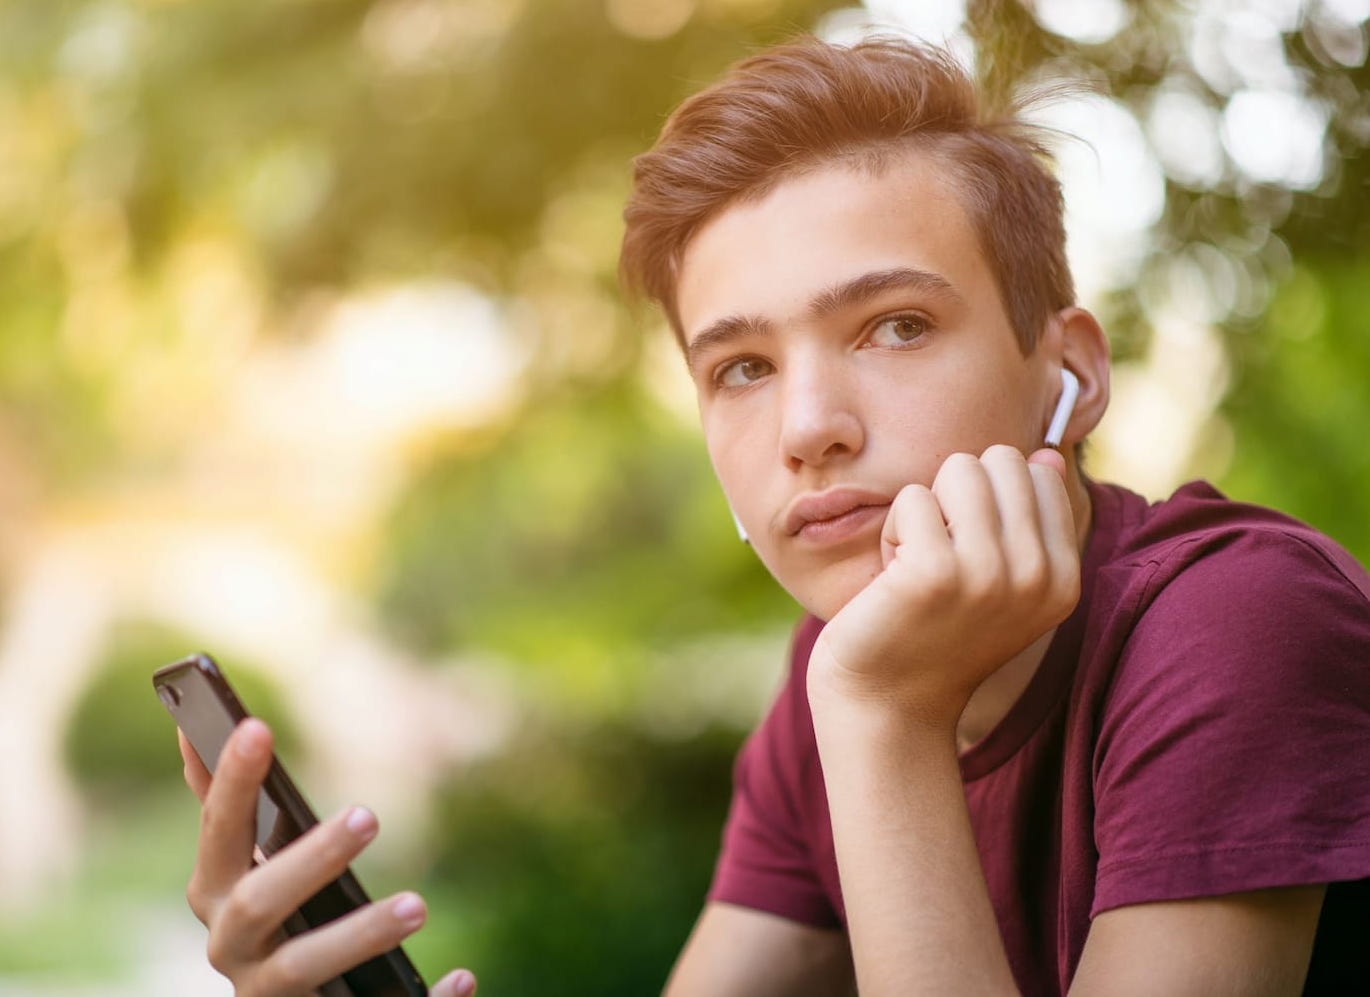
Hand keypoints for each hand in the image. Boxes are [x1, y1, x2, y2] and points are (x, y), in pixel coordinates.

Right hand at [179, 720, 477, 996]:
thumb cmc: (270, 921)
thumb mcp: (244, 867)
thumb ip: (225, 808)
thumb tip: (191, 732)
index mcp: (218, 894)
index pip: (219, 830)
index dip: (232, 781)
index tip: (257, 726)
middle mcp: (233, 949)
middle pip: (260, 904)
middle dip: (310, 858)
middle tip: (368, 815)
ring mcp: (271, 994)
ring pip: (306, 970)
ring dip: (361, 935)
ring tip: (417, 905)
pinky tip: (463, 976)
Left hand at [808, 444, 1079, 726]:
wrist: (888, 705)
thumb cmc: (934, 633)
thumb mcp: (1000, 581)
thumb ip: (1029, 519)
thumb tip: (1047, 453)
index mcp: (1063, 579)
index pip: (1040, 474)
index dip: (990, 500)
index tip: (971, 556)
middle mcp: (1038, 577)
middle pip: (1001, 461)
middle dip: (958, 496)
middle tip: (940, 556)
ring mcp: (990, 573)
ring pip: (958, 469)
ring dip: (926, 511)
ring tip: (918, 565)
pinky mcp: (935, 571)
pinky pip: (912, 498)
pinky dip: (893, 531)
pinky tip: (893, 580)